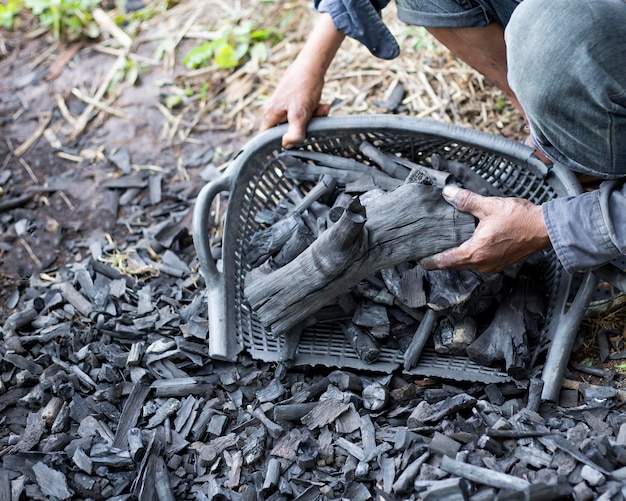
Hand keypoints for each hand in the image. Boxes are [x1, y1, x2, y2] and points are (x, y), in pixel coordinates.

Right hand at [259, 13, 344, 148]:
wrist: (312, 64)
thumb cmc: (304, 88)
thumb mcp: (300, 114)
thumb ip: (294, 133)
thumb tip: (286, 145)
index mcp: (269, 116)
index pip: (266, 139)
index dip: (278, 144)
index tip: (293, 143)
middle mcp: (273, 111)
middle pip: (285, 131)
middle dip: (302, 129)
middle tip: (313, 122)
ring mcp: (283, 105)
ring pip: (297, 122)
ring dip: (312, 119)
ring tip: (320, 109)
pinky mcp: (293, 101)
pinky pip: (304, 113)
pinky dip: (314, 111)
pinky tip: (322, 105)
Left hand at [420, 185, 551, 271]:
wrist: (546, 229)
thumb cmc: (520, 218)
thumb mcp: (489, 206)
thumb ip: (466, 200)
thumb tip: (448, 193)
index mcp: (476, 252)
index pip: (446, 261)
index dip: (431, 262)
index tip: (421, 260)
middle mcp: (482, 264)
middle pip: (455, 266)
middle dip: (441, 261)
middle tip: (429, 254)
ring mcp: (492, 266)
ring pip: (467, 266)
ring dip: (456, 259)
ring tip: (446, 249)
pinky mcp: (501, 264)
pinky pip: (479, 264)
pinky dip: (470, 258)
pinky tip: (468, 247)